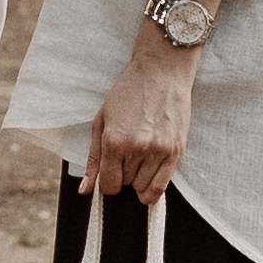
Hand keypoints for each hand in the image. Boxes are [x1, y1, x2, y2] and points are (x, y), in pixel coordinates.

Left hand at [83, 34, 196, 205]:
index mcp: (114, 141)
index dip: (107, 182)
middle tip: (126, 154)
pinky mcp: (176, 152)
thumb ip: (93, 159)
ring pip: (144, 188)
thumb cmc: (128, 94)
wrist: (161, 73)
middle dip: (123, 175)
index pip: (109, 185)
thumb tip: (85, 190)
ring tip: (140, 157)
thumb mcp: (102, 121)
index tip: (110, 171)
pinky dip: (152, 188)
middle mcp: (137, 148)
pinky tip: (149, 173)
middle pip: (126, 185)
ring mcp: (159, 151)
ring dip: (139, 179)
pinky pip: (162, 188)